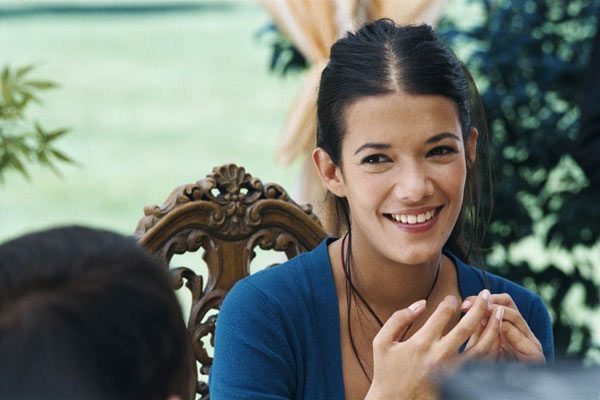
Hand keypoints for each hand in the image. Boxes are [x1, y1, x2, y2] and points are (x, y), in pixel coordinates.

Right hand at [365, 290, 494, 399]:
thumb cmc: (386, 371)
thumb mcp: (382, 342)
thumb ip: (399, 319)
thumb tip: (421, 304)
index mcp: (421, 343)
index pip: (444, 313)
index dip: (450, 301)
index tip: (452, 299)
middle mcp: (439, 355)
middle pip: (468, 326)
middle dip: (479, 306)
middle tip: (485, 294)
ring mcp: (452, 371)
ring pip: (481, 346)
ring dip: (492, 327)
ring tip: (497, 312)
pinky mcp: (458, 382)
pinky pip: (481, 364)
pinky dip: (491, 348)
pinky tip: (494, 337)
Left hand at [461, 293, 544, 363]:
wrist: (511, 392)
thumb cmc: (494, 369)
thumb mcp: (482, 345)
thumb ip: (477, 330)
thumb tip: (463, 312)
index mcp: (506, 325)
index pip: (499, 300)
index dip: (481, 299)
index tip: (464, 304)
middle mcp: (519, 330)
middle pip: (508, 302)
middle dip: (490, 301)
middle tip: (473, 305)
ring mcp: (529, 341)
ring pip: (516, 317)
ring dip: (500, 312)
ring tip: (485, 312)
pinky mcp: (535, 356)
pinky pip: (523, 339)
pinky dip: (511, 332)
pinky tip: (499, 328)